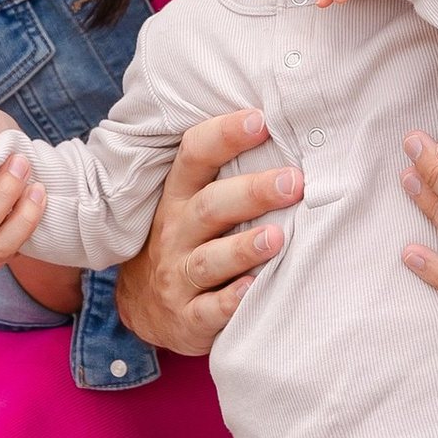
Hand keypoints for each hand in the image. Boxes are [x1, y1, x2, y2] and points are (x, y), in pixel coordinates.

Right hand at [113, 103, 302, 356]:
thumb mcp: (190, 205)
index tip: (261, 119)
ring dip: (243, 248)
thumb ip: (225, 175)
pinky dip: (230, 302)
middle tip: (293, 182)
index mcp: (179, 198)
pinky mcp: (188, 318)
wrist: (144, 308)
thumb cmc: (185, 243)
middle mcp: (175, 234)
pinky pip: (207, 311)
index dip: (224, 135)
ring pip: (208, 260)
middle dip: (252, 193)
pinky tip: (253, 290)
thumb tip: (287, 132)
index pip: (194, 156)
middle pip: (210, 207)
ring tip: (277, 237)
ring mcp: (178, 277)